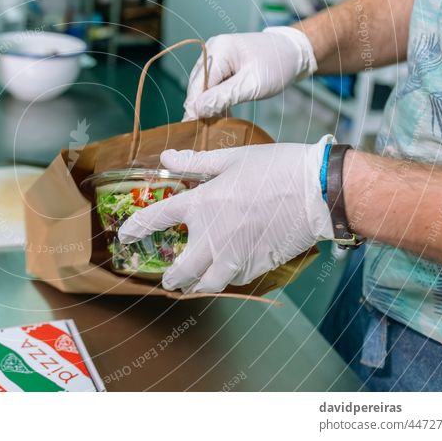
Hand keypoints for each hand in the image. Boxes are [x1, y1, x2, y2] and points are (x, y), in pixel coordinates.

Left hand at [117, 136, 334, 292]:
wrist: (317, 191)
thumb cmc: (274, 169)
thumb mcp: (230, 159)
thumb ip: (195, 163)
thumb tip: (166, 156)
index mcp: (201, 204)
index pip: (156, 219)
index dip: (135, 229)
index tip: (124, 237)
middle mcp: (211, 236)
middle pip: (181, 270)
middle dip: (171, 278)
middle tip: (167, 279)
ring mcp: (234, 256)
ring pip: (207, 284)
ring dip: (196, 284)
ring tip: (194, 282)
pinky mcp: (257, 266)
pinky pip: (234, 281)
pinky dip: (225, 280)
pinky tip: (226, 273)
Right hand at [183, 26, 316, 119]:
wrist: (294, 52)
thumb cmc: (278, 66)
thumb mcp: (252, 85)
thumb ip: (223, 97)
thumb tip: (197, 110)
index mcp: (218, 50)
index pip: (198, 84)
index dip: (195, 107)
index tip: (195, 130)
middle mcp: (212, 49)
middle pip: (197, 85)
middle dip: (201, 107)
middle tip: (206, 131)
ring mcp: (216, 55)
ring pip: (203, 86)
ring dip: (209, 104)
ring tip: (216, 124)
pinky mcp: (221, 63)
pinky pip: (212, 84)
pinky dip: (216, 99)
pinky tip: (223, 112)